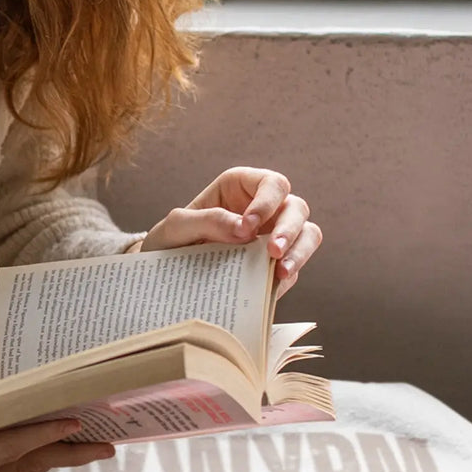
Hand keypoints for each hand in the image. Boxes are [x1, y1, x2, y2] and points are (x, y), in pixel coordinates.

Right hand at [0, 371, 114, 471]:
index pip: (3, 447)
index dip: (39, 434)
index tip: (73, 420)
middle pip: (23, 465)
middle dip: (65, 454)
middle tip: (107, 444)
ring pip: (21, 470)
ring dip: (56, 458)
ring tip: (93, 446)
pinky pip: (10, 468)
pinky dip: (37, 457)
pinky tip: (54, 449)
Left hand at [138, 166, 320, 297]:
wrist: (164, 274)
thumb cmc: (170, 239)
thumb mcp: (176, 226)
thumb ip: (206, 220)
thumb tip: (244, 230)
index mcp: (241, 188)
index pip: (272, 184)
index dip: (267, 201)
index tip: (248, 226)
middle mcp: (264, 209)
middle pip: (296, 208)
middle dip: (290, 229)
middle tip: (274, 252)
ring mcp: (273, 237)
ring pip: (308, 235)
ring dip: (299, 252)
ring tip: (281, 271)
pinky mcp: (275, 266)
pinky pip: (293, 269)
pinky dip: (285, 277)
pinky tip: (270, 287)